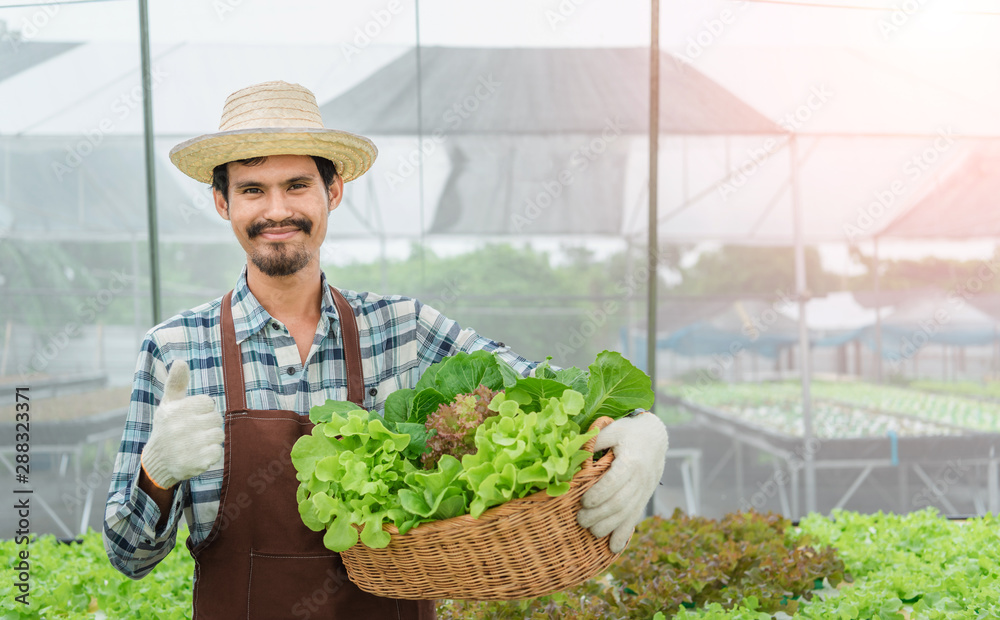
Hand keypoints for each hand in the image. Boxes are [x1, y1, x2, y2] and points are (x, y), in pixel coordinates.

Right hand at [140, 361, 223, 489]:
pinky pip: (218, 452)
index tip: (190, 417)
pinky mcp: (196, 462)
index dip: (202, 410)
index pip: (208, 403)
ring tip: (195, 443)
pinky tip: (197, 455)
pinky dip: (211, 454)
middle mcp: (180, 427)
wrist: (157, 462)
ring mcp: (188, 446)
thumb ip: (176, 382)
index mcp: (176, 410)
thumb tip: (180, 361)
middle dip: (208, 425)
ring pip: (219, 435)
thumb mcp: (169, 404)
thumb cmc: (167, 427)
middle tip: (193, 432)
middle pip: (216, 419)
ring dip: (211, 440)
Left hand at [577, 412, 668, 552]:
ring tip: (590, 531)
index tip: (584, 501)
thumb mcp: (612, 429)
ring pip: (627, 514)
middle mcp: (640, 479)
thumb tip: (573, 452)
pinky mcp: (644, 499)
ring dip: (609, 527)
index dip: (599, 495)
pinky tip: (613, 548)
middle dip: (599, 515)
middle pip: (620, 503)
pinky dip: (624, 535)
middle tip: (580, 520)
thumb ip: (595, 440)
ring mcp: (644, 491)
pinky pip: (635, 519)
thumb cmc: (628, 432)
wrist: (656, 438)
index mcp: (631, 461)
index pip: (615, 482)